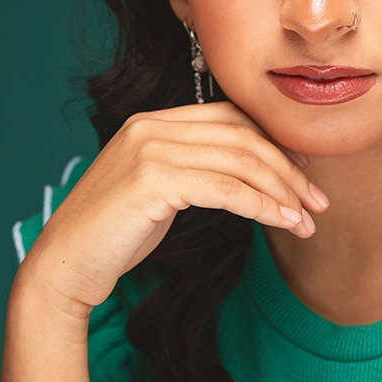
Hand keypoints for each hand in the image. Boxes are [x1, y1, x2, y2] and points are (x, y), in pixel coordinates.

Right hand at [16, 102, 327, 317]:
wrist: (63, 264)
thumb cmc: (117, 232)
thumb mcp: (162, 188)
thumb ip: (198, 168)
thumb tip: (256, 173)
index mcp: (155, 121)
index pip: (231, 117)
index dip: (274, 140)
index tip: (303, 169)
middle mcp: (153, 126)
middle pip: (243, 137)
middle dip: (288, 170)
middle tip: (317, 202)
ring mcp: (150, 149)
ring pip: (240, 162)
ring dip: (283, 192)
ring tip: (307, 221)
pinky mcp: (151, 180)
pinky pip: (226, 189)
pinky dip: (262, 205)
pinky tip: (283, 221)